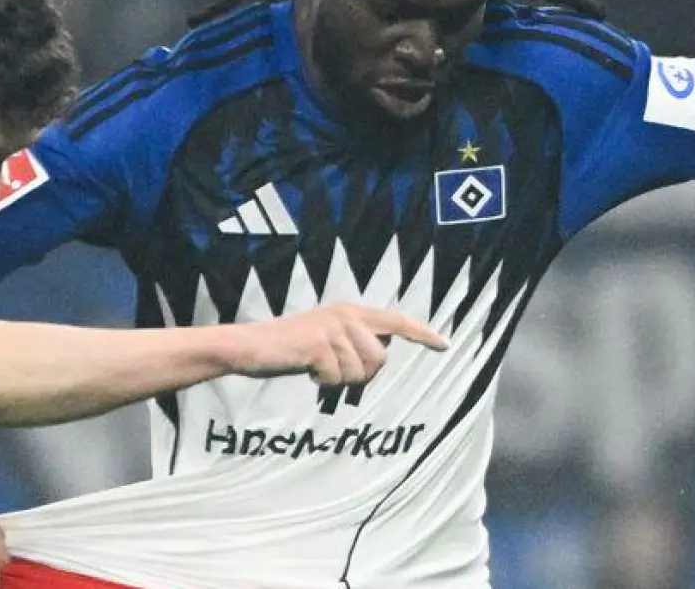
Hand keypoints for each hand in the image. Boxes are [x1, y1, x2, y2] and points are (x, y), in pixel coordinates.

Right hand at [233, 303, 446, 384]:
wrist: (250, 346)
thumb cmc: (291, 347)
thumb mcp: (328, 337)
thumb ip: (355, 340)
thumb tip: (382, 350)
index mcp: (350, 311)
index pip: (396, 320)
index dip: (422, 333)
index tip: (444, 345)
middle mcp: (345, 315)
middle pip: (380, 359)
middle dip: (360, 374)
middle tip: (333, 371)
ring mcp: (331, 329)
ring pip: (359, 373)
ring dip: (339, 380)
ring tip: (317, 368)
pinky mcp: (318, 346)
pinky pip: (337, 379)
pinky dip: (322, 383)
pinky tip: (306, 371)